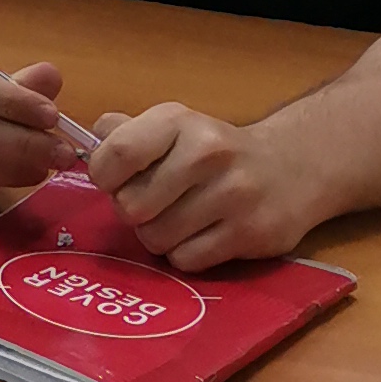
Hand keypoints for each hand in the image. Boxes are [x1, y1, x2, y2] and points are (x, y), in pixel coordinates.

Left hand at [88, 99, 325, 273]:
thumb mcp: (174, 126)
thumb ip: (126, 133)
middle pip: (132, 206)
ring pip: (157, 238)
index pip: (117, 154)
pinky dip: (185, 254)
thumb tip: (89, 144)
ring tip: (179, 219)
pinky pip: (187, 260)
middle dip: (132, 212)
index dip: (103, 177)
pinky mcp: (250, 233)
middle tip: (152, 204)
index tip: (114, 181)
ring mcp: (232, 194)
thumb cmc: (215, 150)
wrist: (291, 167)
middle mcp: (206, 153)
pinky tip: (202, 235)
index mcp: (178, 121)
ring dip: (159, 236)